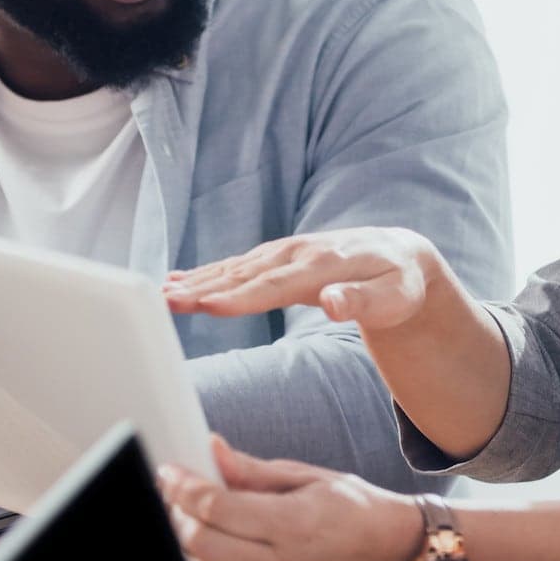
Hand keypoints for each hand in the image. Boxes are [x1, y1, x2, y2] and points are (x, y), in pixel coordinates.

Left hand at [157, 436, 424, 560]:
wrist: (380, 549)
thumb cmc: (348, 507)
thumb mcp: (303, 475)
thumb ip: (250, 469)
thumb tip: (211, 449)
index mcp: (292, 525)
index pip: (216, 508)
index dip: (183, 487)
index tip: (169, 471)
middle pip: (200, 541)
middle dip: (177, 512)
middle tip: (175, 490)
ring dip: (186, 542)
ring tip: (190, 517)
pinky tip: (209, 544)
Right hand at [163, 227, 441, 329]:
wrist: (398, 253)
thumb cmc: (398, 284)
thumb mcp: (394, 297)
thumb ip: (362, 301)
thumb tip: (332, 303)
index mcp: (325, 264)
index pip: (277, 285)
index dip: (242, 297)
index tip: (209, 307)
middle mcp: (298, 253)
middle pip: (245, 275)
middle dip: (204, 289)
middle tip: (165, 303)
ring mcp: (285, 253)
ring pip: (235, 269)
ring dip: (196, 281)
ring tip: (160, 295)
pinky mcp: (277, 258)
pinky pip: (236, 266)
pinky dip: (206, 273)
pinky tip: (177, 282)